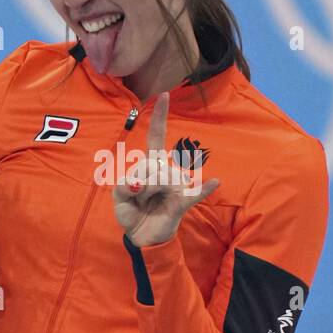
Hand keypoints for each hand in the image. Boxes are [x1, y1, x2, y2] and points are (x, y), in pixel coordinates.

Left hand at [112, 91, 219, 247]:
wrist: (142, 236)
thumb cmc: (133, 211)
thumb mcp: (119, 196)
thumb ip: (124, 185)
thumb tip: (138, 184)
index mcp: (152, 165)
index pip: (156, 137)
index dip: (160, 117)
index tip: (164, 95)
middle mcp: (166, 171)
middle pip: (148, 164)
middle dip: (135, 182)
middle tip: (136, 198)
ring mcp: (176, 185)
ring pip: (157, 179)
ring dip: (144, 194)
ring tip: (146, 204)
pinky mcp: (182, 202)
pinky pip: (194, 194)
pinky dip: (203, 188)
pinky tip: (214, 182)